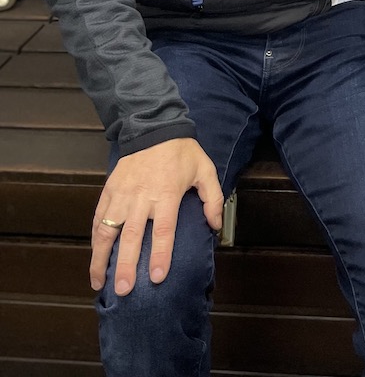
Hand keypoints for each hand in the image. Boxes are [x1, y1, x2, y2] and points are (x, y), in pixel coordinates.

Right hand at [91, 138, 223, 295]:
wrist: (154, 128)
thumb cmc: (182, 152)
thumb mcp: (205, 169)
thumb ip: (213, 198)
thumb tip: (215, 225)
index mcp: (166, 194)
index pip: (164, 230)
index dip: (161, 255)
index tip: (157, 278)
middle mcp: (141, 198)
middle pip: (132, 237)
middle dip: (127, 265)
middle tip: (123, 290)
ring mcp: (122, 195)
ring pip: (108, 231)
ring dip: (102, 258)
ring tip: (99, 283)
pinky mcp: (109, 191)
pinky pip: (98, 218)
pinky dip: (94, 239)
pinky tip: (95, 256)